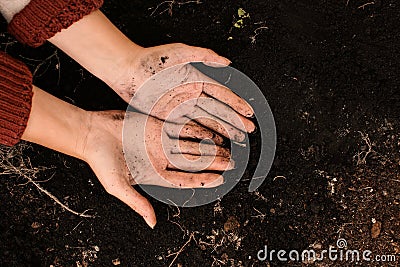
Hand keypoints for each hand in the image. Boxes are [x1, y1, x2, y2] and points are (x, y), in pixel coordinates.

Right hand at [80, 110, 232, 227]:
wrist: (91, 134)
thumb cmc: (101, 161)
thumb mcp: (118, 186)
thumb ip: (137, 203)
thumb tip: (152, 223)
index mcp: (154, 174)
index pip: (184, 179)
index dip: (203, 180)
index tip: (220, 180)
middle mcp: (161, 158)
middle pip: (192, 162)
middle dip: (211, 163)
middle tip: (231, 162)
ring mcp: (160, 141)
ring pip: (190, 144)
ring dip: (207, 146)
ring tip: (226, 147)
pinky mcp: (157, 125)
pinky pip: (180, 127)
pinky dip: (195, 129)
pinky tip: (209, 129)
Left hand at [111, 43, 255, 140]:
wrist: (127, 71)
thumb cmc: (152, 59)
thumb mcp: (180, 52)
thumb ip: (203, 55)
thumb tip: (227, 61)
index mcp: (197, 80)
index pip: (222, 94)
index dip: (236, 104)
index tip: (249, 113)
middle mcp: (192, 95)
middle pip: (218, 110)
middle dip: (234, 121)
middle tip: (248, 131)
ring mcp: (181, 107)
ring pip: (207, 121)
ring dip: (223, 130)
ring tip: (237, 140)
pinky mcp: (169, 117)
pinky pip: (190, 128)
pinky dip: (203, 135)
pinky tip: (214, 142)